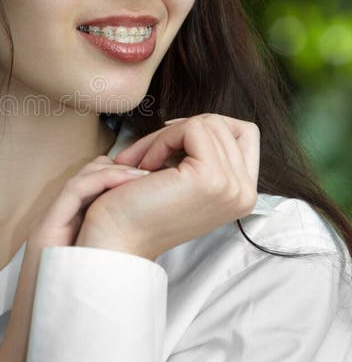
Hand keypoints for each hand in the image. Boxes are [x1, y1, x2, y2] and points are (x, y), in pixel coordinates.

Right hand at [0, 156, 151, 361]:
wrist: (38, 344)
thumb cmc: (74, 318)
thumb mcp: (102, 278)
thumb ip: (116, 255)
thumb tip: (150, 247)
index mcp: (70, 230)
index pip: (96, 189)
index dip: (124, 178)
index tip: (156, 180)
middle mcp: (56, 222)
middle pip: (90, 177)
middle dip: (124, 167)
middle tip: (155, 168)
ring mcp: (49, 224)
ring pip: (83, 178)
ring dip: (118, 170)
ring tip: (147, 173)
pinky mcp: (45, 230)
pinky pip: (76, 191)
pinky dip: (104, 181)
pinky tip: (132, 182)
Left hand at [74, 113, 259, 261]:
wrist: (117, 239)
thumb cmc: (142, 208)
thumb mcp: (188, 180)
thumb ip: (208, 156)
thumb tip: (204, 122)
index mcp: (244, 195)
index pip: (245, 133)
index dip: (207, 126)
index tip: (173, 140)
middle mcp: (245, 193)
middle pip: (222, 125)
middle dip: (178, 131)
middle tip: (146, 153)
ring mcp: (232, 185)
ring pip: (206, 123)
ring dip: (166, 136)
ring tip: (143, 162)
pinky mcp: (211, 176)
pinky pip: (191, 129)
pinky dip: (162, 139)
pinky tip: (145, 166)